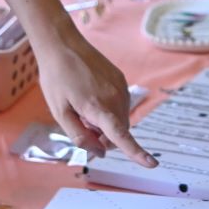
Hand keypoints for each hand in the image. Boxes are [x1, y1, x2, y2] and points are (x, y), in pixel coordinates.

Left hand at [33, 26, 156, 167]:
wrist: (62, 44)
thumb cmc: (56, 78)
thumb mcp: (59, 112)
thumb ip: (79, 135)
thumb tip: (100, 152)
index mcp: (97, 107)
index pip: (120, 135)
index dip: (135, 152)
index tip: (152, 164)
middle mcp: (114, 97)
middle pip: (118, 132)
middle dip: (103, 136)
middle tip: (81, 122)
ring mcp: (120, 87)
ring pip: (120, 119)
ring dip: (106, 123)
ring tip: (84, 107)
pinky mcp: (121, 80)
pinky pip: (120, 105)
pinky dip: (109, 110)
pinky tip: (91, 97)